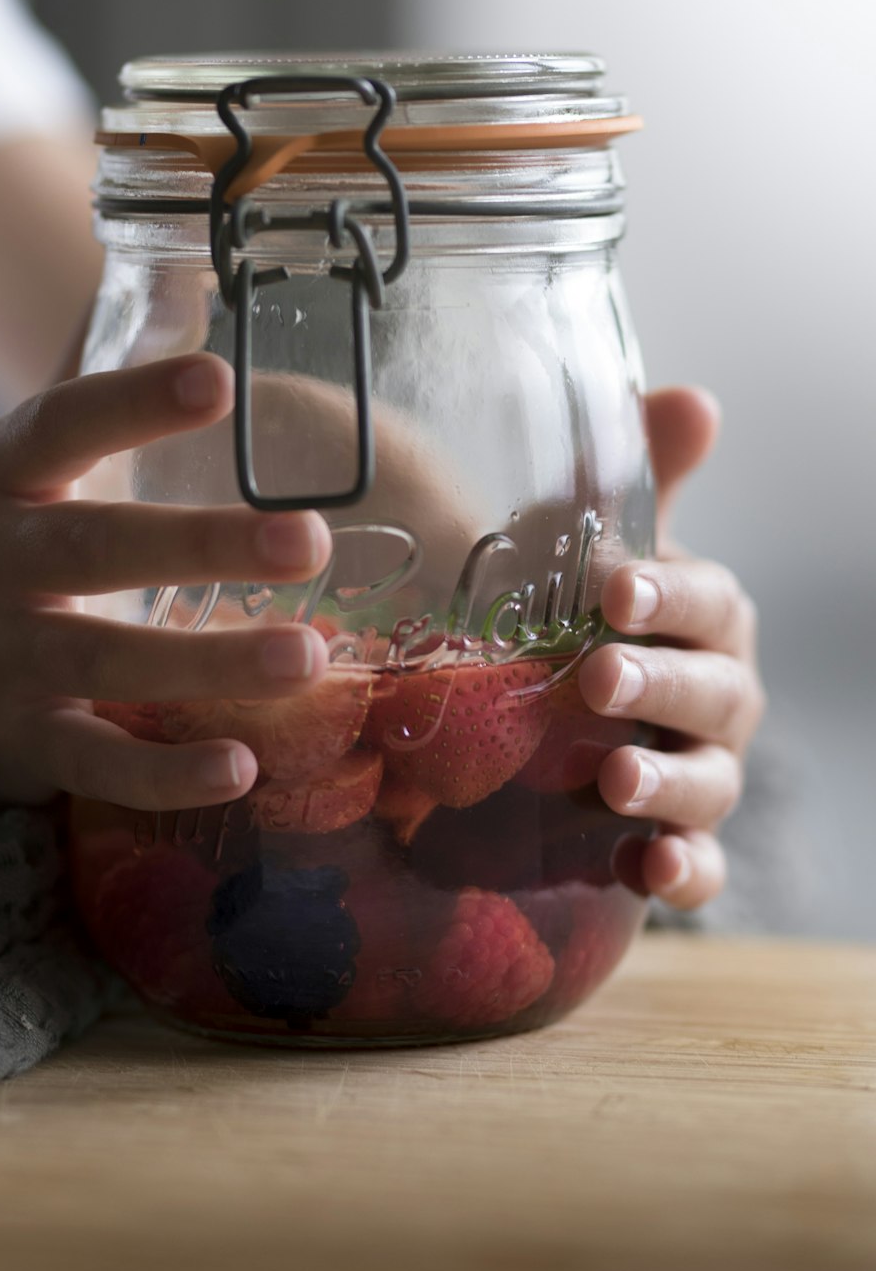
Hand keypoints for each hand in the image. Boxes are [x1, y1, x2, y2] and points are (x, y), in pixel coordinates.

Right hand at [0, 354, 331, 809]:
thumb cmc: (30, 543)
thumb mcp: (44, 463)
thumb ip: (110, 386)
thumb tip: (197, 267)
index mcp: (4, 473)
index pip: (63, 423)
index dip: (135, 401)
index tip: (220, 380)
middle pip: (93, 549)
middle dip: (200, 545)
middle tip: (307, 541)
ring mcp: (2, 657)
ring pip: (101, 660)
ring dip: (208, 663)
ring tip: (308, 658)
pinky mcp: (25, 741)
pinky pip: (96, 762)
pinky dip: (165, 773)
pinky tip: (241, 767)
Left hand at [578, 388, 765, 911]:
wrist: (551, 716)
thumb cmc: (577, 612)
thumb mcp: (586, 541)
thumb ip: (635, 478)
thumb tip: (696, 399)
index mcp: (705, 620)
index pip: (708, 601)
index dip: (669, 594)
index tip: (614, 589)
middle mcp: (720, 696)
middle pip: (713, 692)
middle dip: (660, 685)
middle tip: (596, 679)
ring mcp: (704, 773)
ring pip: (711, 783)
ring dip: (670, 784)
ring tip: (616, 783)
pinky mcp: (674, 842)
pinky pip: (699, 868)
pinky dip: (684, 871)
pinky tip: (647, 869)